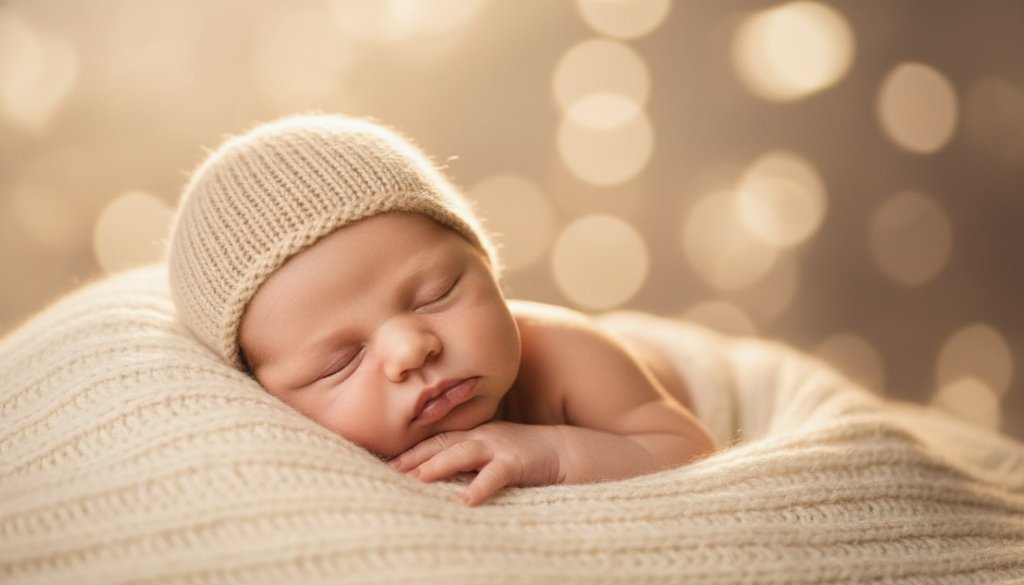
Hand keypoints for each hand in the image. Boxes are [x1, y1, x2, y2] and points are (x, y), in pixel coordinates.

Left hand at [389, 421, 563, 505]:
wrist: (563, 451)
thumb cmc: (524, 455)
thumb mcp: (491, 452)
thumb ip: (468, 459)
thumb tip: (437, 475)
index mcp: (473, 434)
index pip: (436, 440)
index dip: (412, 451)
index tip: (388, 463)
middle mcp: (482, 437)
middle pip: (442, 444)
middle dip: (415, 457)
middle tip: (390, 471)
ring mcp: (498, 448)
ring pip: (463, 454)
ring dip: (438, 466)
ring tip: (416, 479)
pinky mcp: (516, 463)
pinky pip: (495, 475)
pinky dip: (479, 487)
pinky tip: (466, 501)